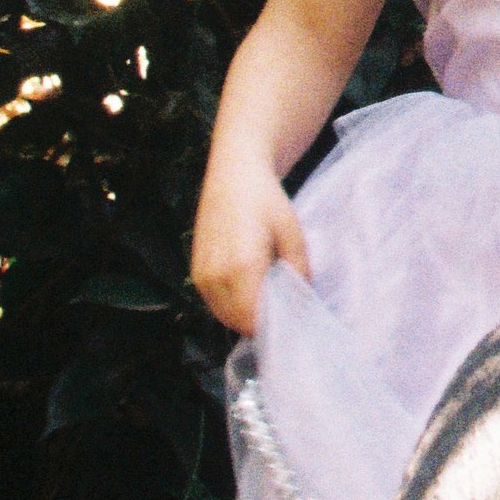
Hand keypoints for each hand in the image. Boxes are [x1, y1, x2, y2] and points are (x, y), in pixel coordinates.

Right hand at [191, 162, 310, 336]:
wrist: (234, 174)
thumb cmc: (266, 200)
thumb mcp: (293, 232)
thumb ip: (299, 269)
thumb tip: (303, 296)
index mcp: (241, 266)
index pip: (253, 318)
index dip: (272, 326)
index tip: (290, 321)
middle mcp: (215, 274)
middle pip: (237, 321)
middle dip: (259, 322)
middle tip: (282, 311)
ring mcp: (201, 273)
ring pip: (223, 315)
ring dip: (243, 315)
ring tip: (266, 299)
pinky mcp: (195, 270)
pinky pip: (213, 302)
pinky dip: (230, 304)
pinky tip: (249, 289)